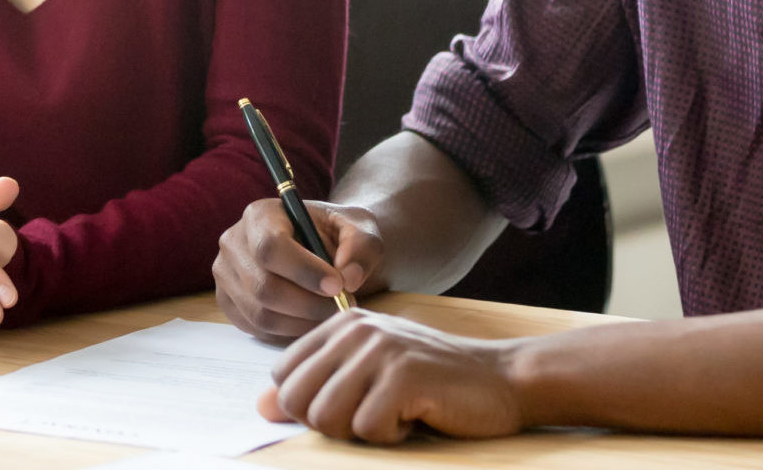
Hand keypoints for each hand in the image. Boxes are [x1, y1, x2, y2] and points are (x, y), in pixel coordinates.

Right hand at [213, 197, 384, 341]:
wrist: (322, 245)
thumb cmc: (338, 234)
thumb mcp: (361, 229)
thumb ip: (362, 248)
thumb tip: (348, 279)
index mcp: (260, 214)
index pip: (271, 247)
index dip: (304, 272)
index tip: (338, 286)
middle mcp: (234, 243)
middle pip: (263, 286)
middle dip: (308, 305)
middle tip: (342, 307)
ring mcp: (226, 275)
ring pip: (261, 314)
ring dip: (302, 322)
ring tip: (331, 313)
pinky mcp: (228, 302)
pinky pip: (257, 330)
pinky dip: (289, 332)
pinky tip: (312, 319)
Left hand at [259, 310, 525, 443]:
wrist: (500, 378)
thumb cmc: (431, 380)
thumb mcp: (368, 374)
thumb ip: (316, 385)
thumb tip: (262, 407)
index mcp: (343, 325)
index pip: (284, 375)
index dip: (309, 405)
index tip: (351, 403)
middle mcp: (357, 330)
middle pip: (298, 400)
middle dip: (329, 423)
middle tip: (370, 415)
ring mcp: (381, 350)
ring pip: (327, 417)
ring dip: (362, 431)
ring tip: (394, 413)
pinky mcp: (404, 376)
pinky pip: (369, 429)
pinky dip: (392, 436)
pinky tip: (416, 416)